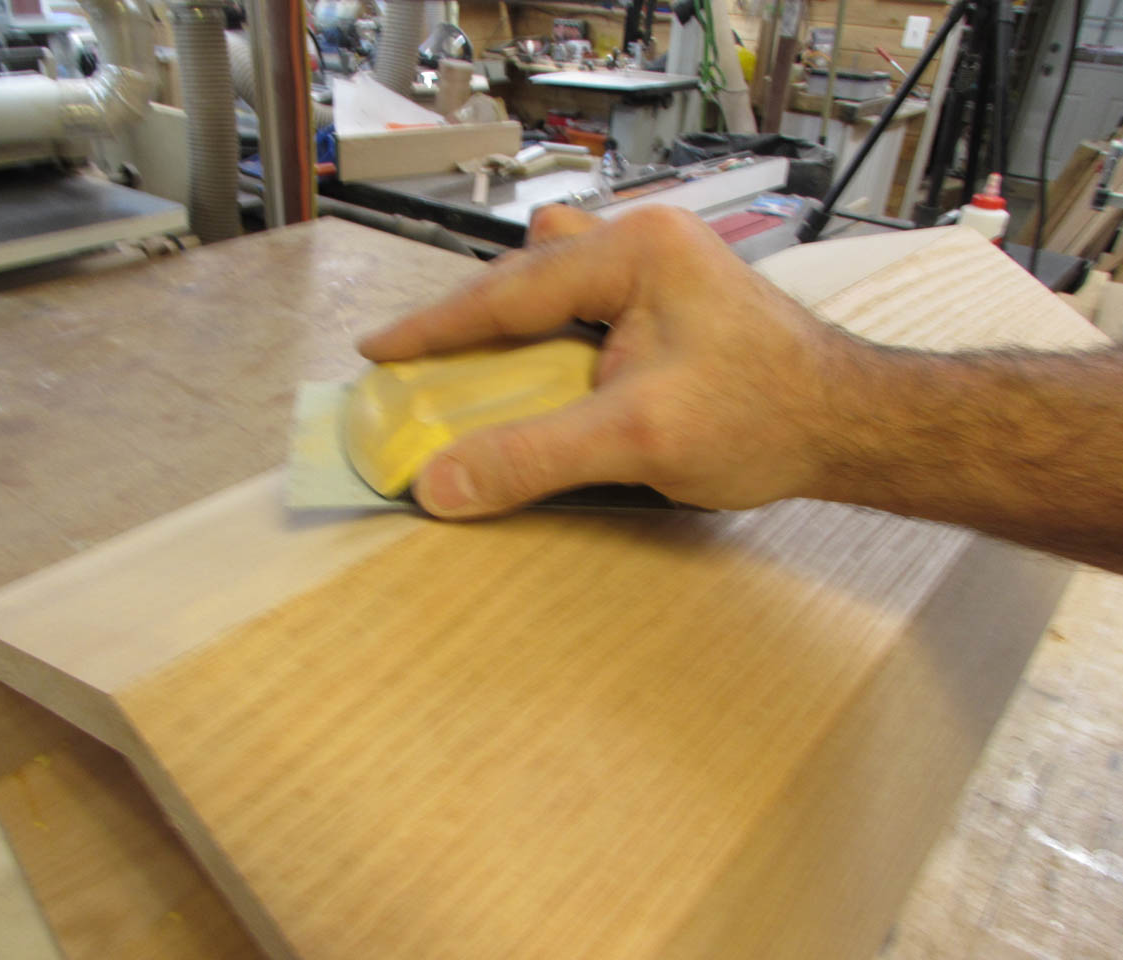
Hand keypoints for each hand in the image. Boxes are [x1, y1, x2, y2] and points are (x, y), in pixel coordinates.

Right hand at [358, 205, 850, 517]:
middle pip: (525, 278)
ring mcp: (659, 267)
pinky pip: (583, 304)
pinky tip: (546, 373)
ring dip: (513, 323)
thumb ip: (533, 456)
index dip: (435, 325)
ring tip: (479, 371)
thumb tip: (441, 483)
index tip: (378, 349)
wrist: (848, 425)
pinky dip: (550, 336)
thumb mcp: (637, 439)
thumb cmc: (765, 416)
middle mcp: (643, 243)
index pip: (509, 289)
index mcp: (634, 251)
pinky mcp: (669, 298)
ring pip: (552, 282)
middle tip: (420, 368)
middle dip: (471, 323)